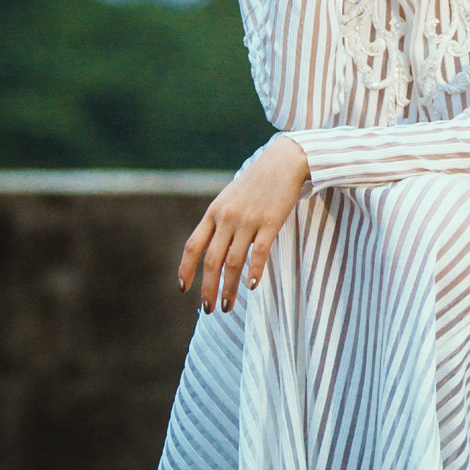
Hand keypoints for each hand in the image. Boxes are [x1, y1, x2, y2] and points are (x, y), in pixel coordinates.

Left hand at [178, 136, 309, 312]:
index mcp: (214, 212)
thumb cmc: (257, 182)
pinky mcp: (271, 222)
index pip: (193, 246)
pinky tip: (252, 287)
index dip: (186, 269)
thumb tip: (212, 251)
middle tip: (208, 309)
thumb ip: (219, 221)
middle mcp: (227, 217)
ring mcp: (249, 220)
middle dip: (208, 289)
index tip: (184, 289)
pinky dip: (255, 272)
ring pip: (233, 262)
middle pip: (212, 261)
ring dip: (229, 288)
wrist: (285, 161)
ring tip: (228, 306)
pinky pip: (259, 253)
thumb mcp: (230, 198)